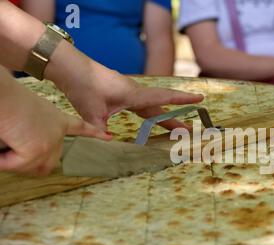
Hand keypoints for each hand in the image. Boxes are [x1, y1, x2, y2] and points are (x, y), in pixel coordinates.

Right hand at [0, 76, 110, 175]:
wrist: (0, 94)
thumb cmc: (5, 100)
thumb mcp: (23, 117)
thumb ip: (30, 133)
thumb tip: (22, 150)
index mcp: (57, 118)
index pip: (80, 127)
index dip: (93, 132)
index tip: (108, 136)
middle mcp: (58, 131)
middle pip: (48, 163)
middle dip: (27, 163)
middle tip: (9, 152)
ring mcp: (49, 142)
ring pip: (31, 168)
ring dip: (12, 162)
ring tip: (3, 142)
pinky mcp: (37, 149)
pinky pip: (15, 166)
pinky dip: (3, 161)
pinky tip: (1, 147)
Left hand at [51, 56, 203, 130]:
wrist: (69, 66)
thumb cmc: (82, 86)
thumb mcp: (91, 112)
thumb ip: (100, 130)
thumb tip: (108, 145)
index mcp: (134, 95)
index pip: (164, 97)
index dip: (183, 100)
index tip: (201, 98)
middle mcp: (135, 92)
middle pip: (161, 106)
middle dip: (176, 118)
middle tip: (190, 129)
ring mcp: (128, 91)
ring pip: (151, 106)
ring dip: (164, 116)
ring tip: (175, 127)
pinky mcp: (120, 92)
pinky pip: (141, 105)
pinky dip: (150, 113)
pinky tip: (150, 119)